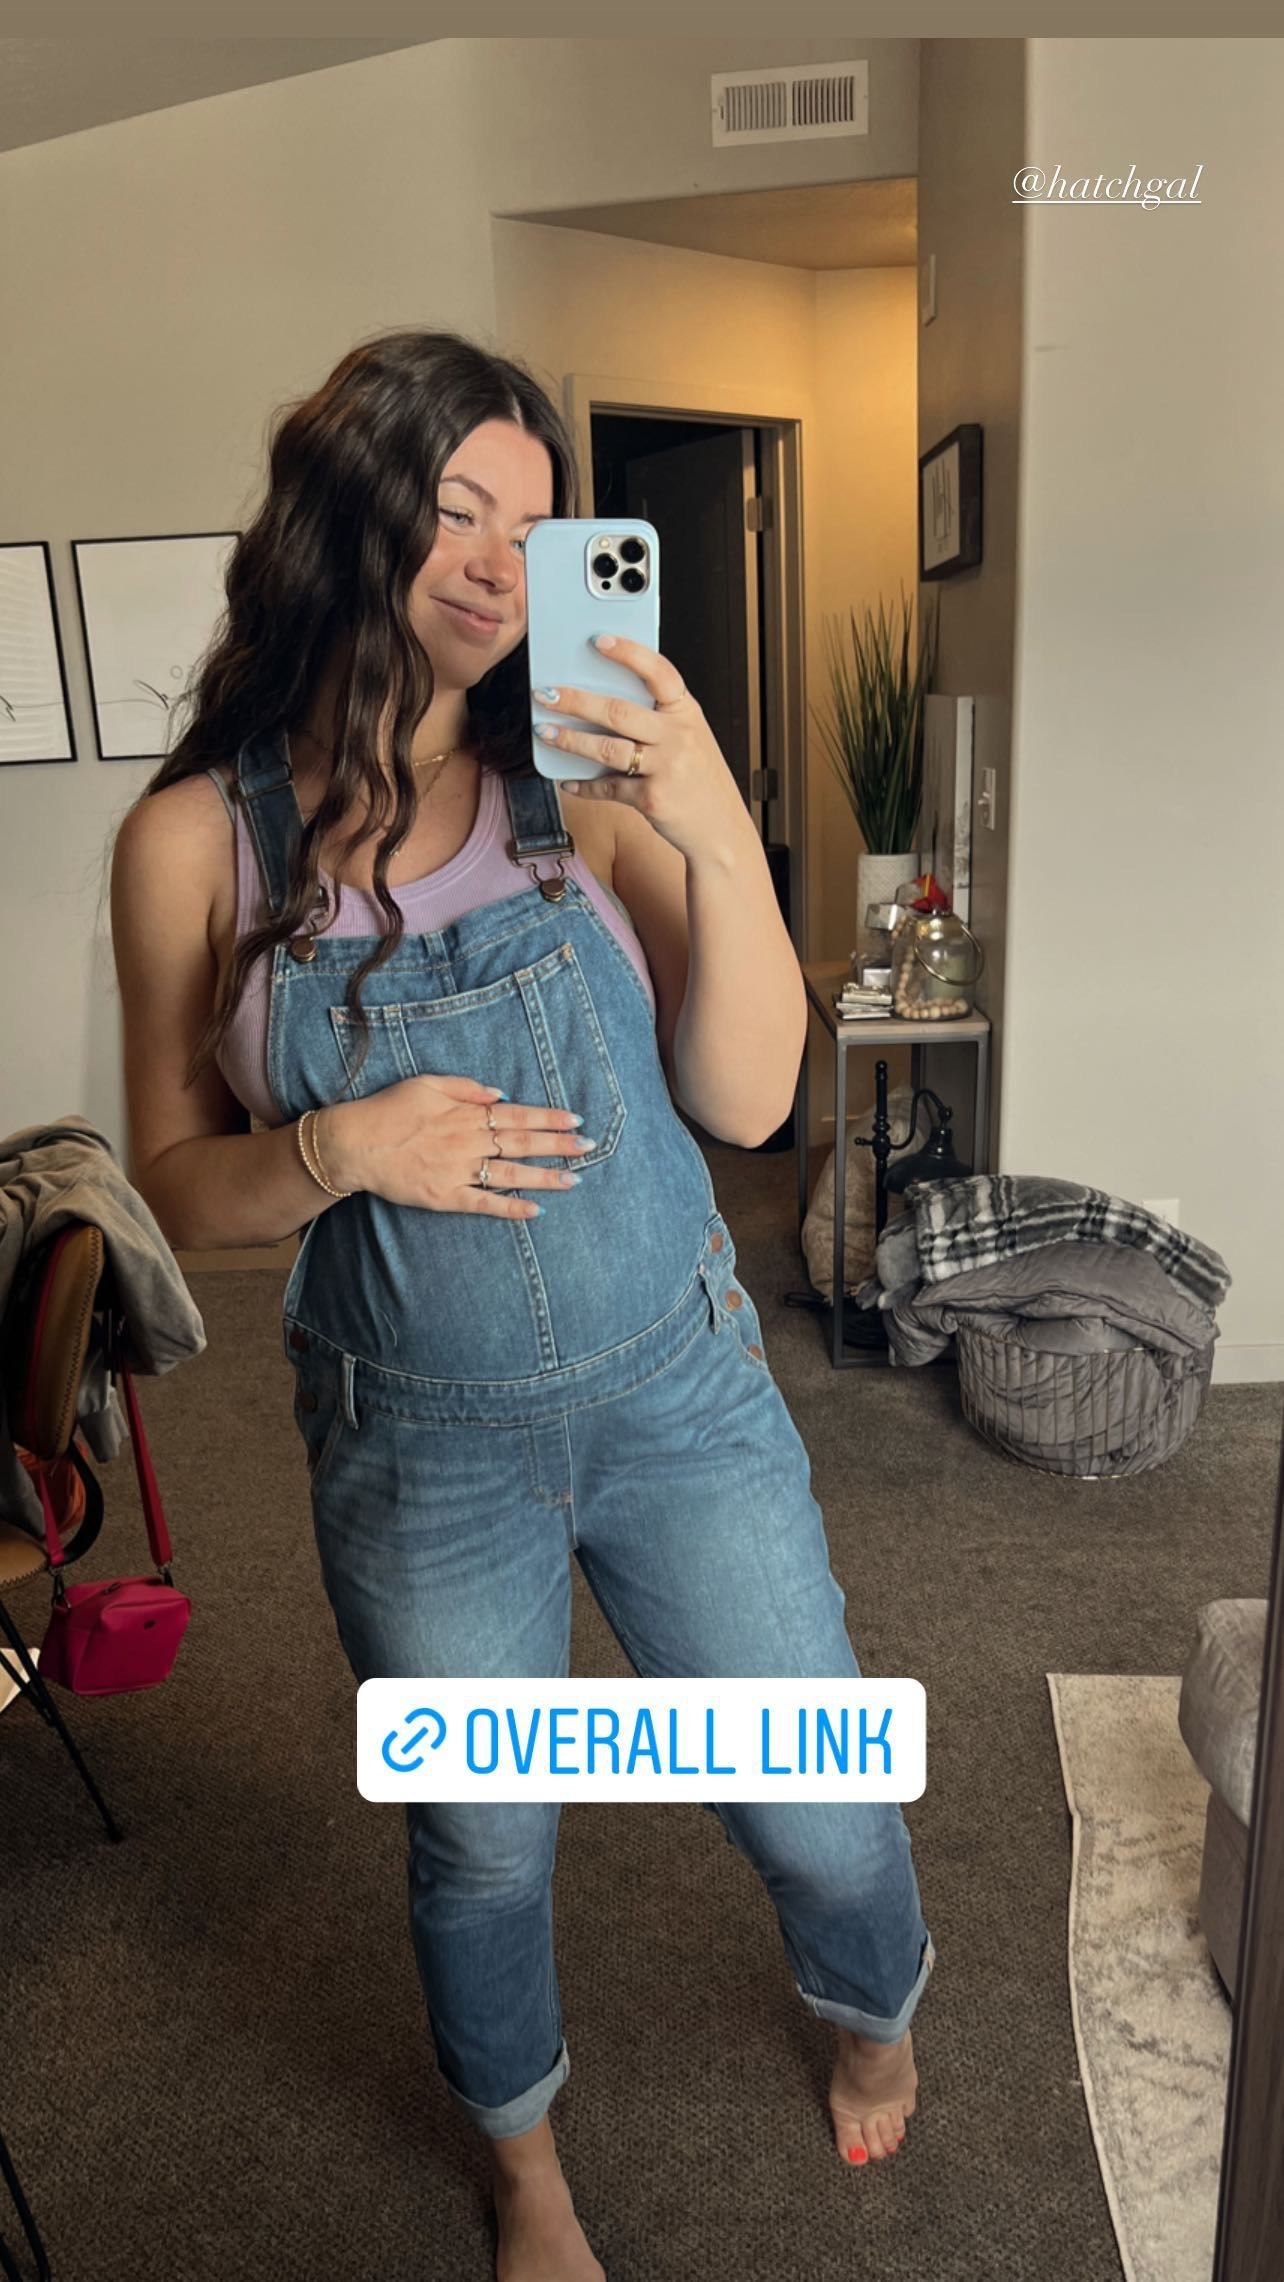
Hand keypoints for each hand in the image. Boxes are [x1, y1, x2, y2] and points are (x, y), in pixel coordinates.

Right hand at [316, 1075, 590, 1219]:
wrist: (354, 1144)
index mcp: (466, 1114)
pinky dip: (510, 1207)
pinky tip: (535, 1211)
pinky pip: (484, 1203)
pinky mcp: (446, 1197)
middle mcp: (468, 1141)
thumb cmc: (389, 1110)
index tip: (575, 1120)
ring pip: (510, 1174)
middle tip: (589, 1147)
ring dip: (544, 1176)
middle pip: (522, 1142)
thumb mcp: (427, 1084)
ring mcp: (458, 1171)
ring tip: (574, 1179)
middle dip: (558, 1145)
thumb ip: (465, 1087)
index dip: (549, 1118)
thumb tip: (500, 1094)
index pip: (518, 1115)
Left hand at [533, 634, 750, 865]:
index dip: (628, 652)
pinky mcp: (652, 799)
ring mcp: (666, 768)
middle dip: (575, 700)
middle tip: (545, 693)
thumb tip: (602, 701)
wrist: (722, 829)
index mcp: (687, 712)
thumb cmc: (700, 780)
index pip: (658, 671)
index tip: (597, 640)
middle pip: (619, 711)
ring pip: (607, 748)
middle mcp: (679, 736)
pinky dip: (584, 784)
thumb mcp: (690, 738)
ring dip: (570, 739)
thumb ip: (658, 718)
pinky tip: (568, 780)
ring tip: (545, 731)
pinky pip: (608, 787)